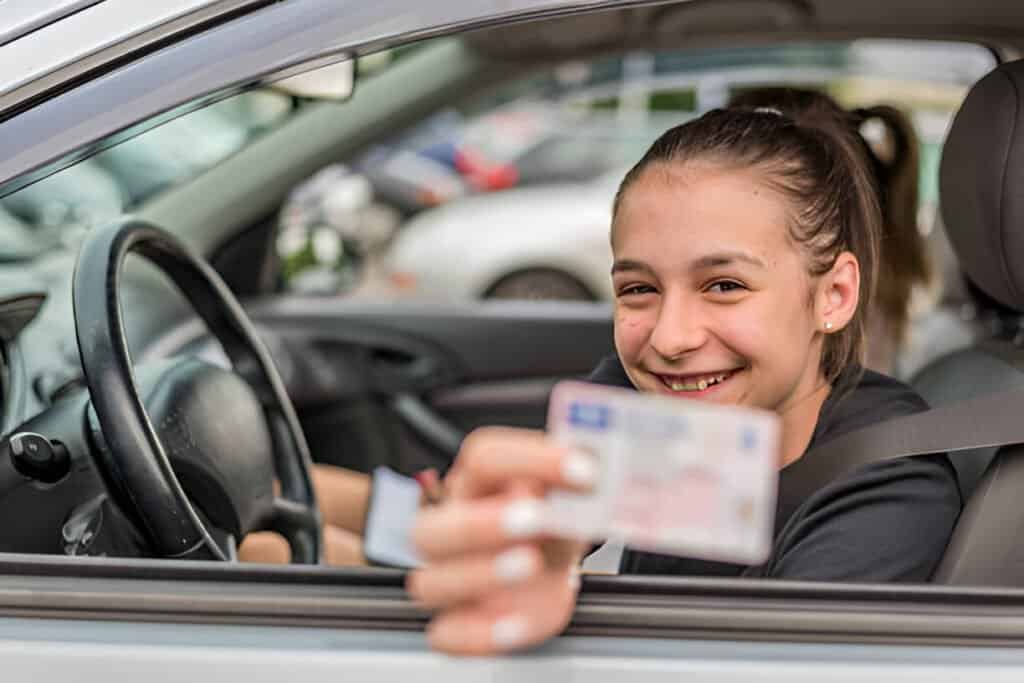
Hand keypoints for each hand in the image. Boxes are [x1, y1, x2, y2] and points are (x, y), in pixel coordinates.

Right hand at [407, 426, 596, 654]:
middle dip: (482, 523)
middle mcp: (449, 530)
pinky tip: (519, 623)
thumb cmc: (550, 522)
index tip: (584, 471)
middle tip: (534, 519)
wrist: (548, 567)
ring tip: (531, 564)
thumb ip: (575, 488)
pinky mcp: (459, 624)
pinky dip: (481, 634)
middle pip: (432, 527)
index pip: (485, 458)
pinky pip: (447, 636)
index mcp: (475, 484)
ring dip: (481, 574)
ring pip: (431, 583)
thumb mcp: (566, 497)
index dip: (533, 460)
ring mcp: (448, 580)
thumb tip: (599, 469)